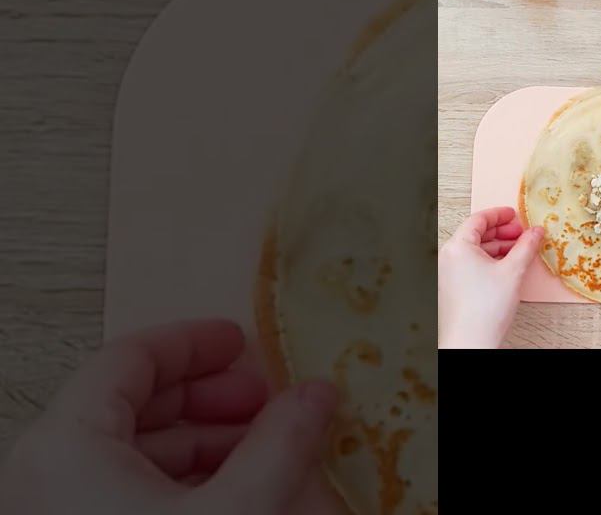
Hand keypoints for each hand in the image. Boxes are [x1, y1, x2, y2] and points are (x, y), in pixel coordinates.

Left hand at [0, 319, 336, 514]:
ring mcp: (55, 514)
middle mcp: (46, 476)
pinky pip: (124, 496)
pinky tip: (234, 495)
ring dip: (203, 444)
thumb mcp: (238, 513)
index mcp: (67, 446)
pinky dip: (181, 485)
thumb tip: (314, 398)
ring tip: (263, 452)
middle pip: (131, 405)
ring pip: (130, 454)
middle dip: (209, 400)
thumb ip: (281, 444)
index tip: (241, 342)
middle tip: (264, 401)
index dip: (194, 343)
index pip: (131, 359)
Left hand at [437, 206, 543, 348]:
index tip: (514, 214)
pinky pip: (472, 264)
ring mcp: (449, 272)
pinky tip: (507, 267)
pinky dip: (489, 261)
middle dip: (501, 232)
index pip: (479, 219)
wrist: (471, 342)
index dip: (499, 214)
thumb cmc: (485, 309)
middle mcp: (448, 256)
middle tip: (522, 233)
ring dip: (498, 247)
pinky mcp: (453, 286)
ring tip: (519, 251)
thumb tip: (536, 232)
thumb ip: (526, 246)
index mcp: (458, 246)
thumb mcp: (513, 271)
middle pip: (476, 234)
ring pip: (475, 250)